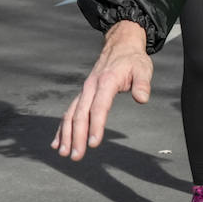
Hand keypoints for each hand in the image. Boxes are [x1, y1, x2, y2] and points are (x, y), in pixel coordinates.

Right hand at [52, 21, 152, 159]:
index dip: (95, 126)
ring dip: (66, 135)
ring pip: (70, 115)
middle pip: (80, 115)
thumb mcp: (143, 68)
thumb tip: (142, 98)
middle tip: (76, 156)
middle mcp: (90, 87)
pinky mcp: (83, 94)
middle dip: (77, 137)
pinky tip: (58, 142)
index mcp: (105, 82)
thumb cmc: (132, 59)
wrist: (120, 45)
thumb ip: (143, 84)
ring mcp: (84, 91)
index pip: (98, 108)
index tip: (94, 143)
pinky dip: (62, 128)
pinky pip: (69, 113)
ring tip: (64, 153)